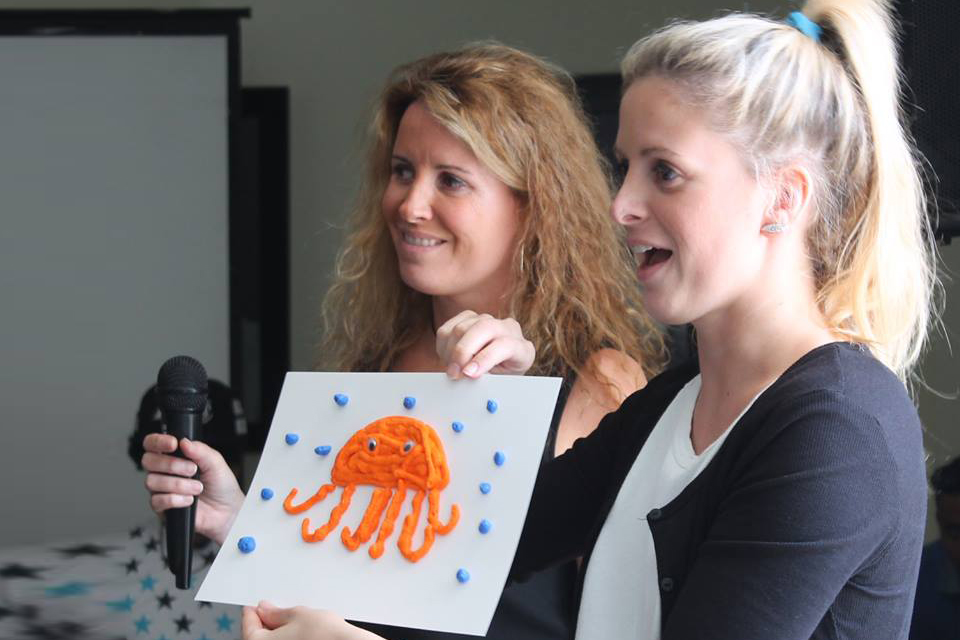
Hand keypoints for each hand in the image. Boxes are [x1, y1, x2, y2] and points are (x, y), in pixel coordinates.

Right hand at [141, 434, 243, 544]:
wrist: (226, 511)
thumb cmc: (220, 485)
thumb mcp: (216, 463)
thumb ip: (200, 450)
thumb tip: (184, 442)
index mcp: (174, 455)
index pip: (153, 443)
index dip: (158, 441)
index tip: (173, 444)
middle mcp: (164, 471)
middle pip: (148, 461)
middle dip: (172, 464)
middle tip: (193, 470)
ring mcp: (161, 489)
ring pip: (152, 481)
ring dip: (178, 484)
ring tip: (197, 488)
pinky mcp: (162, 507)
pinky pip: (157, 501)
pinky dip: (176, 499)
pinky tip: (189, 500)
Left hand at [243, 602, 382, 639]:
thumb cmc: (324, 634)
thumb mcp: (297, 614)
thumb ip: (276, 613)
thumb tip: (264, 610)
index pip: (248, 627)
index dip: (250, 614)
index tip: (251, 606)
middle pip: (258, 638)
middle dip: (263, 623)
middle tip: (268, 609)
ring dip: (275, 631)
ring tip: (286, 619)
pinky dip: (286, 639)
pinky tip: (296, 631)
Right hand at [436, 310, 534, 378]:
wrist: (502, 366)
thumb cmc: (501, 377)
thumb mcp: (500, 383)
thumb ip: (487, 380)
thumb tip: (466, 375)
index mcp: (522, 348)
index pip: (504, 345)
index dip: (484, 359)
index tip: (469, 374)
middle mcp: (506, 328)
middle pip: (482, 329)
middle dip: (462, 352)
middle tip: (454, 373)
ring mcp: (487, 319)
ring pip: (462, 327)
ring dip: (450, 351)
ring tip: (452, 369)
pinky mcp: (469, 318)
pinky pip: (448, 327)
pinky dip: (443, 345)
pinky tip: (448, 358)